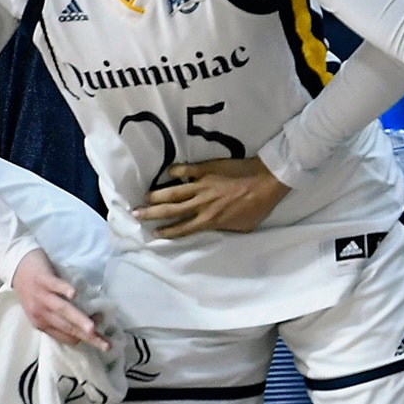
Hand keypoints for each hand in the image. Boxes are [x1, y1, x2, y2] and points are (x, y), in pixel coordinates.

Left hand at [14, 247, 109, 349]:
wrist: (16, 265)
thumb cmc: (33, 289)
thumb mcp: (42, 308)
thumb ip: (58, 317)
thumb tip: (83, 324)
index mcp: (41, 323)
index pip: (67, 336)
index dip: (85, 337)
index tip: (102, 336)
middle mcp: (40, 313)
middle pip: (67, 328)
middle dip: (88, 337)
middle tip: (106, 345)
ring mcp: (41, 296)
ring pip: (62, 310)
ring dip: (78, 320)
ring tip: (93, 329)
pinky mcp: (43, 279)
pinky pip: (55, 285)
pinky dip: (64, 290)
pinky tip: (74, 294)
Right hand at [134, 157, 290, 237]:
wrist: (267, 181)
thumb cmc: (258, 206)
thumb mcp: (242, 227)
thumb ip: (225, 229)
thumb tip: (215, 229)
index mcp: (210, 220)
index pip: (183, 228)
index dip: (167, 232)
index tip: (154, 233)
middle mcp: (202, 204)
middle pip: (171, 211)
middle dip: (152, 214)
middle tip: (136, 214)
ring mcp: (203, 185)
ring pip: (174, 192)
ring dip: (158, 195)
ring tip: (145, 197)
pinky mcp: (207, 169)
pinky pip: (187, 170)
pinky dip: (176, 172)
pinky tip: (168, 173)